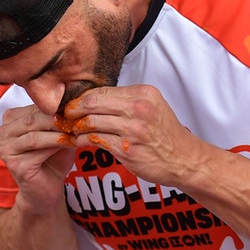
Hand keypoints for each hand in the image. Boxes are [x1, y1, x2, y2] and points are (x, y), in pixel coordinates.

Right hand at [0, 105, 77, 212]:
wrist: (48, 189)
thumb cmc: (53, 158)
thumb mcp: (57, 132)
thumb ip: (59, 118)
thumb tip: (74, 102)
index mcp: (10, 119)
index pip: (34, 107)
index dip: (57, 106)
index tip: (78, 106)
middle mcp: (3, 132)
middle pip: (33, 119)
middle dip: (58, 119)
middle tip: (79, 118)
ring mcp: (5, 149)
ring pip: (35, 135)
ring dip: (58, 133)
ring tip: (76, 131)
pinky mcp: (14, 164)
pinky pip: (37, 151)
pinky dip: (57, 146)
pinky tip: (71, 144)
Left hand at [62, 84, 206, 186]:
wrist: (184, 159)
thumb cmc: (166, 134)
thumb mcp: (153, 106)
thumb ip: (127, 100)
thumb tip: (95, 99)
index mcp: (143, 93)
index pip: (102, 90)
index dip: (82, 98)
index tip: (73, 104)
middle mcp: (138, 108)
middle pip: (92, 103)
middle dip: (73, 110)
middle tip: (65, 116)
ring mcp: (132, 129)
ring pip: (91, 122)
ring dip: (76, 127)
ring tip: (71, 130)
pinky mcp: (127, 150)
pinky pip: (95, 141)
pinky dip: (83, 141)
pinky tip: (80, 142)